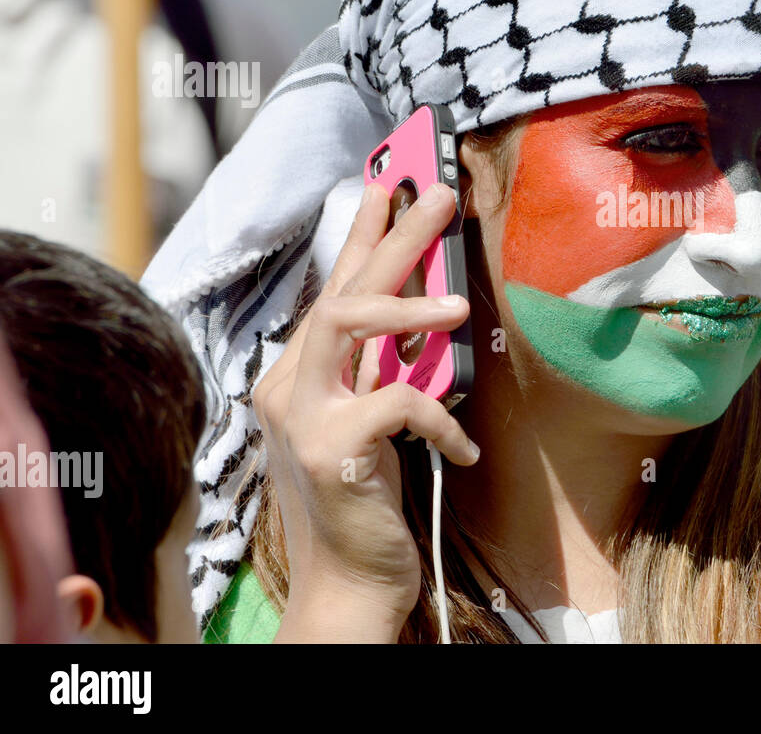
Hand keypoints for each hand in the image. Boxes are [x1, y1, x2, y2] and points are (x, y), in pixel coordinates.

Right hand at [250, 181, 478, 641]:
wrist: (352, 583)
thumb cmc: (369, 499)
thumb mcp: (377, 420)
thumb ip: (385, 367)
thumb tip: (430, 307)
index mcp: (300, 375)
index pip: (335, 289)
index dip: (363, 234)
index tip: (389, 183)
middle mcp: (289, 387)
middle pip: (342, 290)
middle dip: (392, 235)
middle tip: (436, 191)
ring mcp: (303, 418)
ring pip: (347, 324)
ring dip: (407, 305)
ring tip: (459, 303)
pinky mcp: (331, 452)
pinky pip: (398, 405)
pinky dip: (440, 417)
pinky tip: (464, 446)